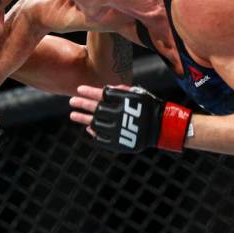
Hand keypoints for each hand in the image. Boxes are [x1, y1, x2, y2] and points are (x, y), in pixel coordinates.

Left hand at [70, 85, 191, 152]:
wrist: (162, 127)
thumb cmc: (149, 107)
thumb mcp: (137, 94)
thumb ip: (121, 90)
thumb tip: (104, 89)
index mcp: (124, 102)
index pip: (101, 94)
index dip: (88, 91)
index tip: (79, 89)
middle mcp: (119, 115)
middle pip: (95, 109)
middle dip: (81, 104)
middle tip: (72, 101)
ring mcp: (117, 130)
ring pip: (94, 124)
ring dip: (82, 118)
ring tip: (73, 115)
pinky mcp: (118, 143)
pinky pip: (101, 139)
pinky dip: (94, 133)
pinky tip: (89, 128)